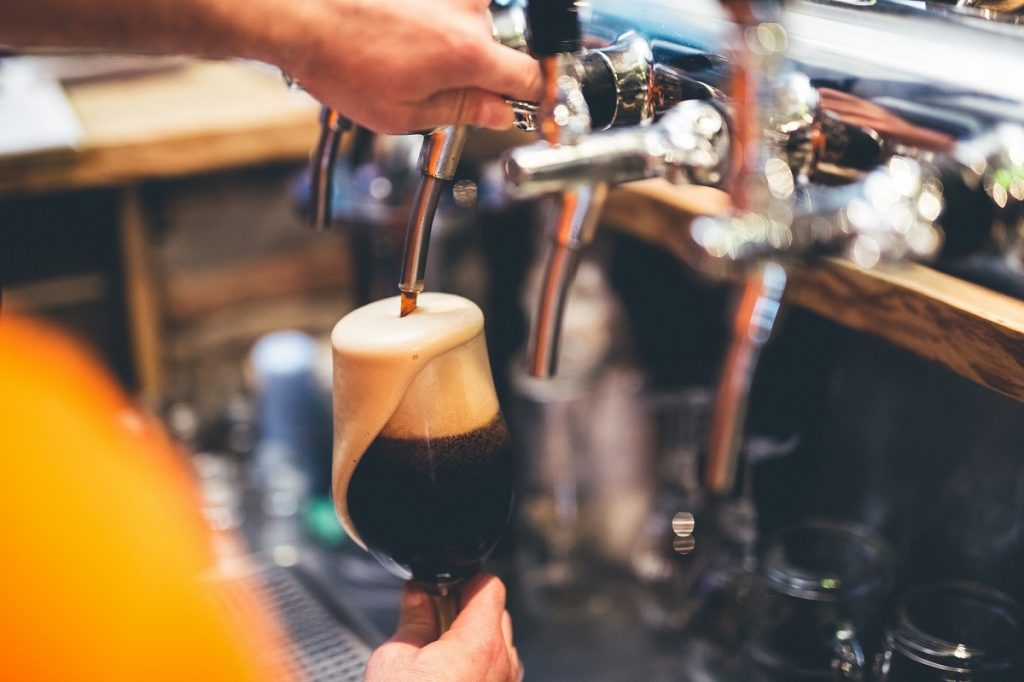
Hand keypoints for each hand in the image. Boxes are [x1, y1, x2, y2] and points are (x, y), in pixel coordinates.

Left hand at [277, 0, 541, 133]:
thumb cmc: (338, 60)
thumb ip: (462, 112)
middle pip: (497, 50)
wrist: (297, 12)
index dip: (537, 100)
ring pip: (469, 23)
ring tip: (402, 57)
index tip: (534, 109)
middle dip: (475, 73)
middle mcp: (468, 11)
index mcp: (468, 54)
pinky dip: (428, 22)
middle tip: (432, 88)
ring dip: (447, 44)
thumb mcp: (403, 113)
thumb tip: (497, 114)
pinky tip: (396, 34)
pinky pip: (446, 6)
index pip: (530, 79)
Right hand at [365, 574, 521, 681]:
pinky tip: (445, 680)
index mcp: (480, 641)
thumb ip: (413, 619)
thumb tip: (417, 594)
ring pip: (498, 644)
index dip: (462, 579)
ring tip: (434, 657)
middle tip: (430, 621)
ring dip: (472, 641)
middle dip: (465, 610)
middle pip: (496, 613)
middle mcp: (503, 662)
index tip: (439, 586)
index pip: (488, 584)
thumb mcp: (394, 659)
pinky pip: (496, 672)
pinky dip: (476, 668)